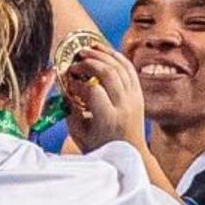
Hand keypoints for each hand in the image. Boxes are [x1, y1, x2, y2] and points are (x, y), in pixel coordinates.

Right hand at [61, 41, 144, 155]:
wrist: (131, 153)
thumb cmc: (101, 147)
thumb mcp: (79, 134)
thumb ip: (70, 112)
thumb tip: (65, 89)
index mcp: (109, 119)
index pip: (93, 91)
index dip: (78, 83)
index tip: (69, 82)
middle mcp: (124, 106)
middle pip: (108, 73)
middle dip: (89, 63)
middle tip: (75, 61)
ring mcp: (134, 99)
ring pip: (120, 67)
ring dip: (102, 55)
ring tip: (87, 50)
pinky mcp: (139, 94)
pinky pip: (129, 68)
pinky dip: (116, 57)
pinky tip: (104, 51)